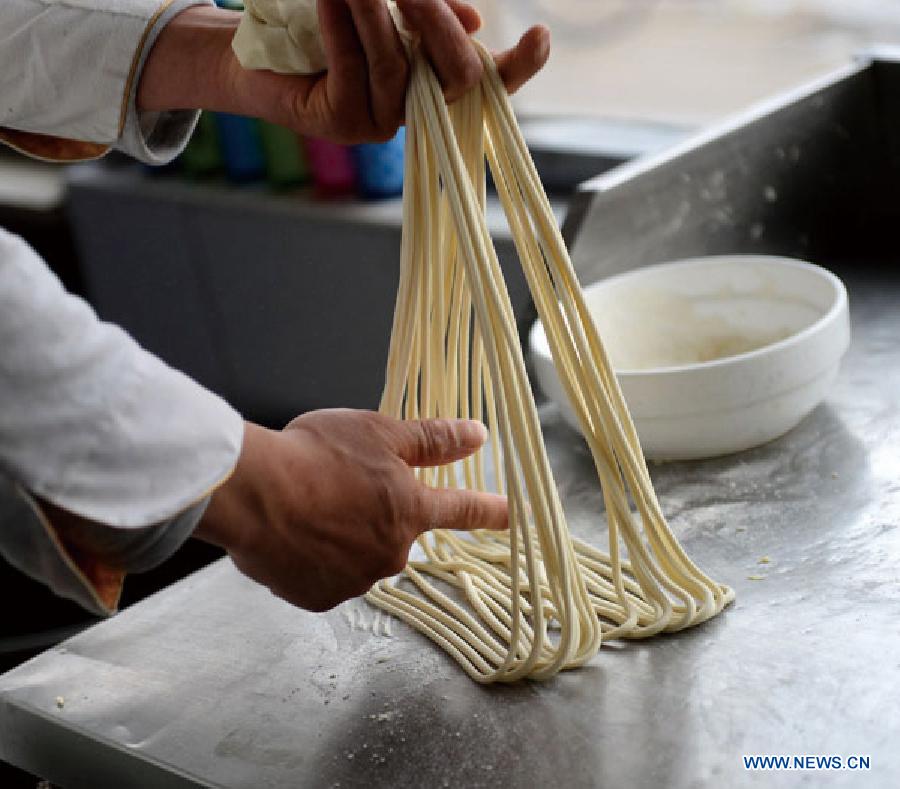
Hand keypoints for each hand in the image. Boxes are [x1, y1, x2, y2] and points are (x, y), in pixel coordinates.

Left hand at [137, 2, 550, 143]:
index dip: (520, 67)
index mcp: (436, 82)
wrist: (259, 58)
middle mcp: (418, 108)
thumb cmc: (326, 27)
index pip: (490, 82)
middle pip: (457, 75)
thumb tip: (473, 19)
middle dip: (438, 24)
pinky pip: (353, 66)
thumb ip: (426, 13)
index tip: (539, 36)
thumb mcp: (384, 11)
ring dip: (379, 11)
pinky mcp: (343, 123)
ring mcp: (381, 121)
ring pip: (398, 63)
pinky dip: (343, 24)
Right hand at [195, 411, 506, 611]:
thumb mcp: (379, 432)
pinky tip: (293, 535)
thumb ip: (432, 439)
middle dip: (375, 512)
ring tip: (305, 507)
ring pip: (358, 554)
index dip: (492, 511)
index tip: (515, 516)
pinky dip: (314, 558)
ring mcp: (356, 579)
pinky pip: (325, 576)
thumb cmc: (315, 455)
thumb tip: (478, 435)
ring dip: (341, 536)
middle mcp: (391, 552)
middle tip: (335, 486)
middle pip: (396, 531)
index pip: (463, 510)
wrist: (252, 493)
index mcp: (410, 510)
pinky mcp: (319, 598)